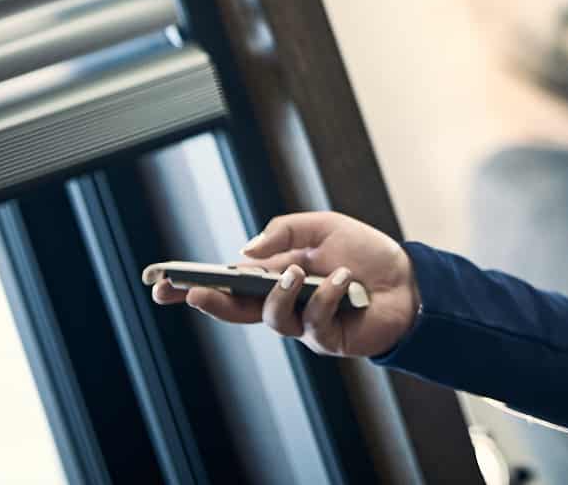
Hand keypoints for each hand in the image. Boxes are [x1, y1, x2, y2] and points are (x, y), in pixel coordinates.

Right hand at [149, 211, 419, 358]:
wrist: (409, 279)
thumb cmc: (365, 253)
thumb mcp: (323, 227)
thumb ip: (284, 232)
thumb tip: (245, 251)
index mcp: (275, 277)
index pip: (226, 283)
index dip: (192, 286)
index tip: (158, 284)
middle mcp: (283, 304)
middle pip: (235, 310)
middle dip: (210, 303)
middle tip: (195, 292)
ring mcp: (303, 325)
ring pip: (274, 318)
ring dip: (282, 293)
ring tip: (298, 272)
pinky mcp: (328, 339)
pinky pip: (316, 321)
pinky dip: (329, 295)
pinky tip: (344, 279)